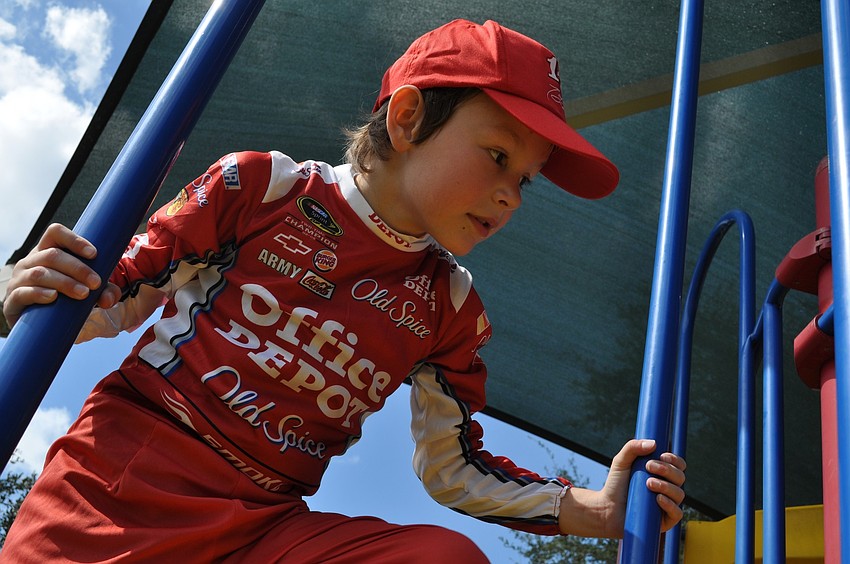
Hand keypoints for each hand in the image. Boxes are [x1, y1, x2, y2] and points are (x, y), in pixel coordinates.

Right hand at [3, 223, 119, 328]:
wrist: (41, 326)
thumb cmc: (65, 300)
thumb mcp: (86, 291)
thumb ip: (103, 292)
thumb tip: (110, 298)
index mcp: (47, 252)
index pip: (55, 233)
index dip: (74, 240)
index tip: (94, 254)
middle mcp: (30, 262)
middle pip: (52, 255)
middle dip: (78, 268)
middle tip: (96, 283)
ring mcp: (19, 280)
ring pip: (40, 273)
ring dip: (64, 282)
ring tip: (83, 294)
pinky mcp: (12, 300)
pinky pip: (23, 293)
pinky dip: (39, 294)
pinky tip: (54, 297)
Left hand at [606, 439, 685, 532]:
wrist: (606, 507)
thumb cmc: (616, 484)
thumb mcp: (621, 461)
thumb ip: (633, 448)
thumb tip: (654, 443)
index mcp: (662, 475)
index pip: (678, 465)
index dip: (674, 459)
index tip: (662, 455)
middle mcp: (668, 489)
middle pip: (680, 477)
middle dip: (667, 469)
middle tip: (649, 466)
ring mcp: (667, 505)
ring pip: (679, 494)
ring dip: (666, 486)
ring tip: (648, 483)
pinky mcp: (664, 521)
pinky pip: (677, 514)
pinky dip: (670, 505)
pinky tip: (658, 498)